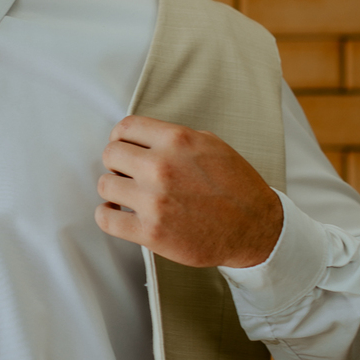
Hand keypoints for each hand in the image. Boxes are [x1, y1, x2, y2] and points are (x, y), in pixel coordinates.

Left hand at [95, 115, 282, 268]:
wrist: (254, 229)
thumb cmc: (235, 186)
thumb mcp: (211, 145)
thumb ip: (174, 138)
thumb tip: (141, 138)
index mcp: (177, 140)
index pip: (125, 127)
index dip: (121, 138)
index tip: (126, 149)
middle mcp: (162, 167)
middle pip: (110, 153)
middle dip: (118, 163)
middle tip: (130, 175)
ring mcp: (154, 201)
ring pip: (105, 184)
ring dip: (115, 189)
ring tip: (128, 196)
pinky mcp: (150, 232)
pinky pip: (105, 218)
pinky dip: (107, 215)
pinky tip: (118, 214)